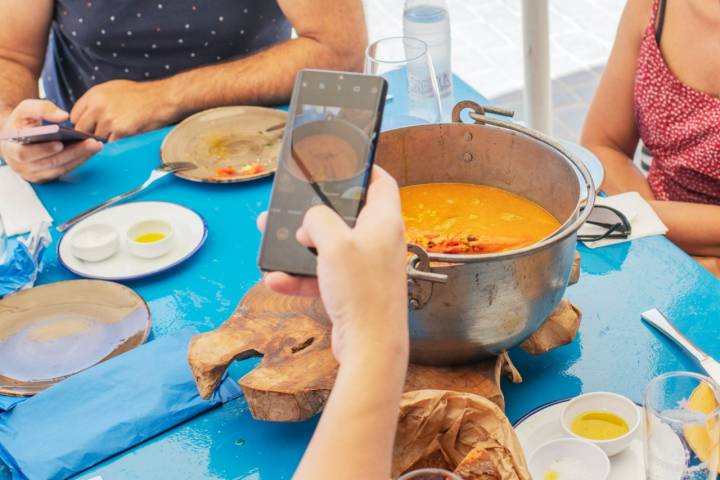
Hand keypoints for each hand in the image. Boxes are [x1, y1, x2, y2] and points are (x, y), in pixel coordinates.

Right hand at [0, 99, 102, 182]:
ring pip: (60, 168)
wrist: (18, 137)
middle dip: (72, 152)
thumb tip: (63, 116)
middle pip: (50, 162)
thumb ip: (41, 108)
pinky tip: (91, 151)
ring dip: (80, 157)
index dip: (42, 150)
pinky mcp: (47, 177)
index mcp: (11, 149)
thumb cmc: (22, 122)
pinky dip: (79, 161)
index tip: (59, 143)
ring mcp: (34, 174)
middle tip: (91, 143)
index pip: (25, 154)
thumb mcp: (25, 110)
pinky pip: (65, 170)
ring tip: (96, 146)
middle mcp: (21, 166)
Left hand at [70, 80, 177, 140]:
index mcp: (94, 94)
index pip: (74, 116)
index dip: (82, 123)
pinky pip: (111, 144)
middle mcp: (97, 106)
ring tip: (119, 133)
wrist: (162, 98)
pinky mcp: (120, 131)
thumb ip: (96, 101)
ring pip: (96, 139)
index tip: (89, 126)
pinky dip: (117, 143)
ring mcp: (108, 120)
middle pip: (81, 129)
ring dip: (106, 139)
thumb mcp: (113, 89)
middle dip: (90, 134)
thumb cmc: (141, 95)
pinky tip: (126, 135)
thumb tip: (86, 115)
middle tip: (103, 133)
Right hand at [257, 166, 408, 363]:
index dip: (364, 168)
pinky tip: (276, 278)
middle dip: (316, 211)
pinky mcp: (354, 290)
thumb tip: (310, 221)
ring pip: (330, 246)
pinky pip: (324, 276)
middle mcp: (379, 241)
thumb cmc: (361, 291)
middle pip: (347, 214)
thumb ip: (318, 219)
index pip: (381, 182)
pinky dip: (302, 276)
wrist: (369, 347)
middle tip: (294, 204)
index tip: (344, 162)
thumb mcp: (333, 243)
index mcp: (384, 221)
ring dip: (301, 245)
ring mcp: (367, 267)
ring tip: (272, 239)